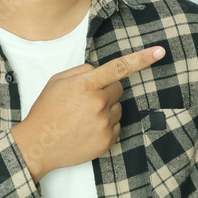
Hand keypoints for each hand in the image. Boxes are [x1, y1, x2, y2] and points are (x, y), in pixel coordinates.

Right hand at [12, 46, 165, 182]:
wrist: (38, 145)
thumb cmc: (46, 111)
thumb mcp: (57, 82)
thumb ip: (82, 72)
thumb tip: (100, 71)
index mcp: (85, 85)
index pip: (119, 67)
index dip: (141, 59)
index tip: (160, 52)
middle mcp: (98, 104)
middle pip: (118, 89)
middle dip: (107, 90)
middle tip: (86, 100)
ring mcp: (104, 124)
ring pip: (118, 108)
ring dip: (106, 109)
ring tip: (83, 118)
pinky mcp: (108, 140)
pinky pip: (117, 125)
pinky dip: (106, 125)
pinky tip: (87, 129)